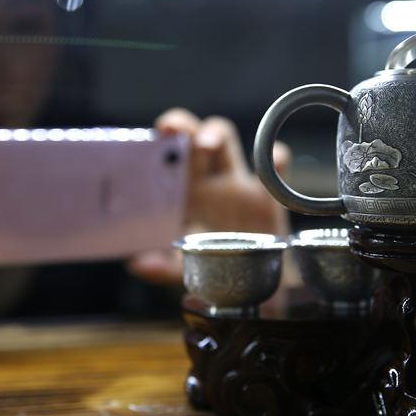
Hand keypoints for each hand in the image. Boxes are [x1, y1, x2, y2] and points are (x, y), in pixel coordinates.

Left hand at [127, 108, 289, 285]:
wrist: (254, 288)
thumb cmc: (214, 270)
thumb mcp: (185, 272)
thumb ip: (162, 269)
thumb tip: (138, 265)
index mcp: (184, 192)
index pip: (168, 154)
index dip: (161, 139)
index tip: (157, 133)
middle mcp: (208, 180)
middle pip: (194, 136)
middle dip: (186, 127)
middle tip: (175, 132)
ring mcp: (237, 184)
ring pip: (226, 139)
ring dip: (216, 133)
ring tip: (206, 145)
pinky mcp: (267, 196)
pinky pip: (276, 164)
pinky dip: (276, 157)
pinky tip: (269, 162)